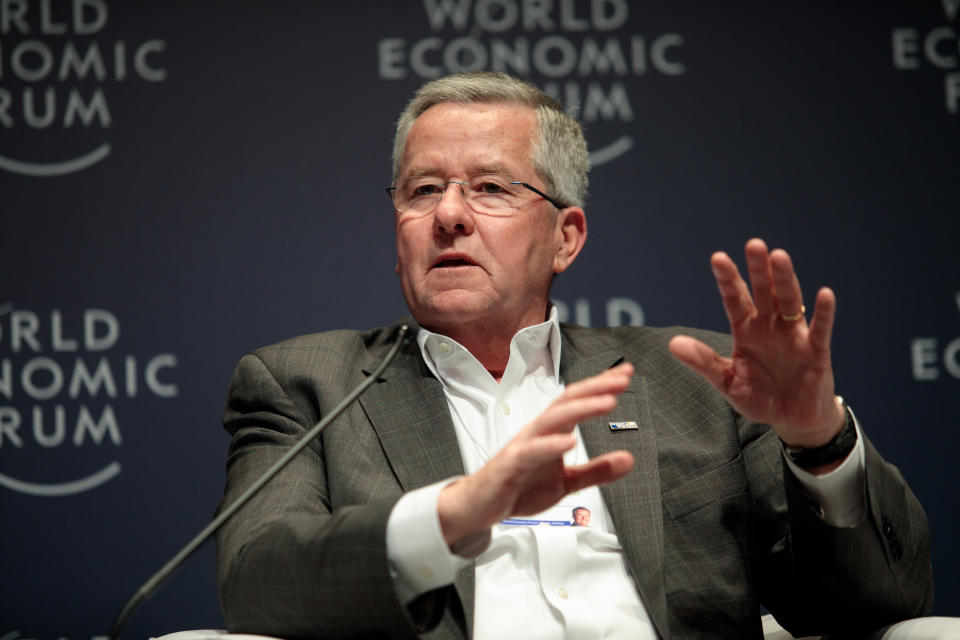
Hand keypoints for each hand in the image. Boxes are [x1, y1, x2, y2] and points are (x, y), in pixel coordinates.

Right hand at [437, 363, 635, 546]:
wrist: (480, 505)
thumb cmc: (518, 486)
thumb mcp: (566, 482)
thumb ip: (596, 471)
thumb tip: (629, 459)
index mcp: (551, 431)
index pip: (578, 401)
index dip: (601, 386)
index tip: (626, 373)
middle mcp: (538, 431)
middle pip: (568, 401)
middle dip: (596, 387)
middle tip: (622, 378)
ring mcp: (524, 445)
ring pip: (553, 418)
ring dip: (581, 408)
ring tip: (608, 402)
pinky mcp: (511, 464)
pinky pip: (531, 451)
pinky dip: (551, 444)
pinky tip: (570, 441)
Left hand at [669, 238, 845, 449]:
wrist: (792, 419)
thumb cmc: (760, 397)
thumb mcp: (727, 382)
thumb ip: (704, 362)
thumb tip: (673, 343)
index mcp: (746, 330)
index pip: (735, 299)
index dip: (728, 279)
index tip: (718, 258)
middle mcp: (770, 326)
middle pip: (763, 292)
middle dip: (757, 269)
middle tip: (753, 244)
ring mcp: (794, 336)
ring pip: (789, 302)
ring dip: (785, 280)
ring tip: (779, 256)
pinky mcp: (816, 351)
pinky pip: (820, 329)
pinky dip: (824, 312)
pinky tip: (824, 293)